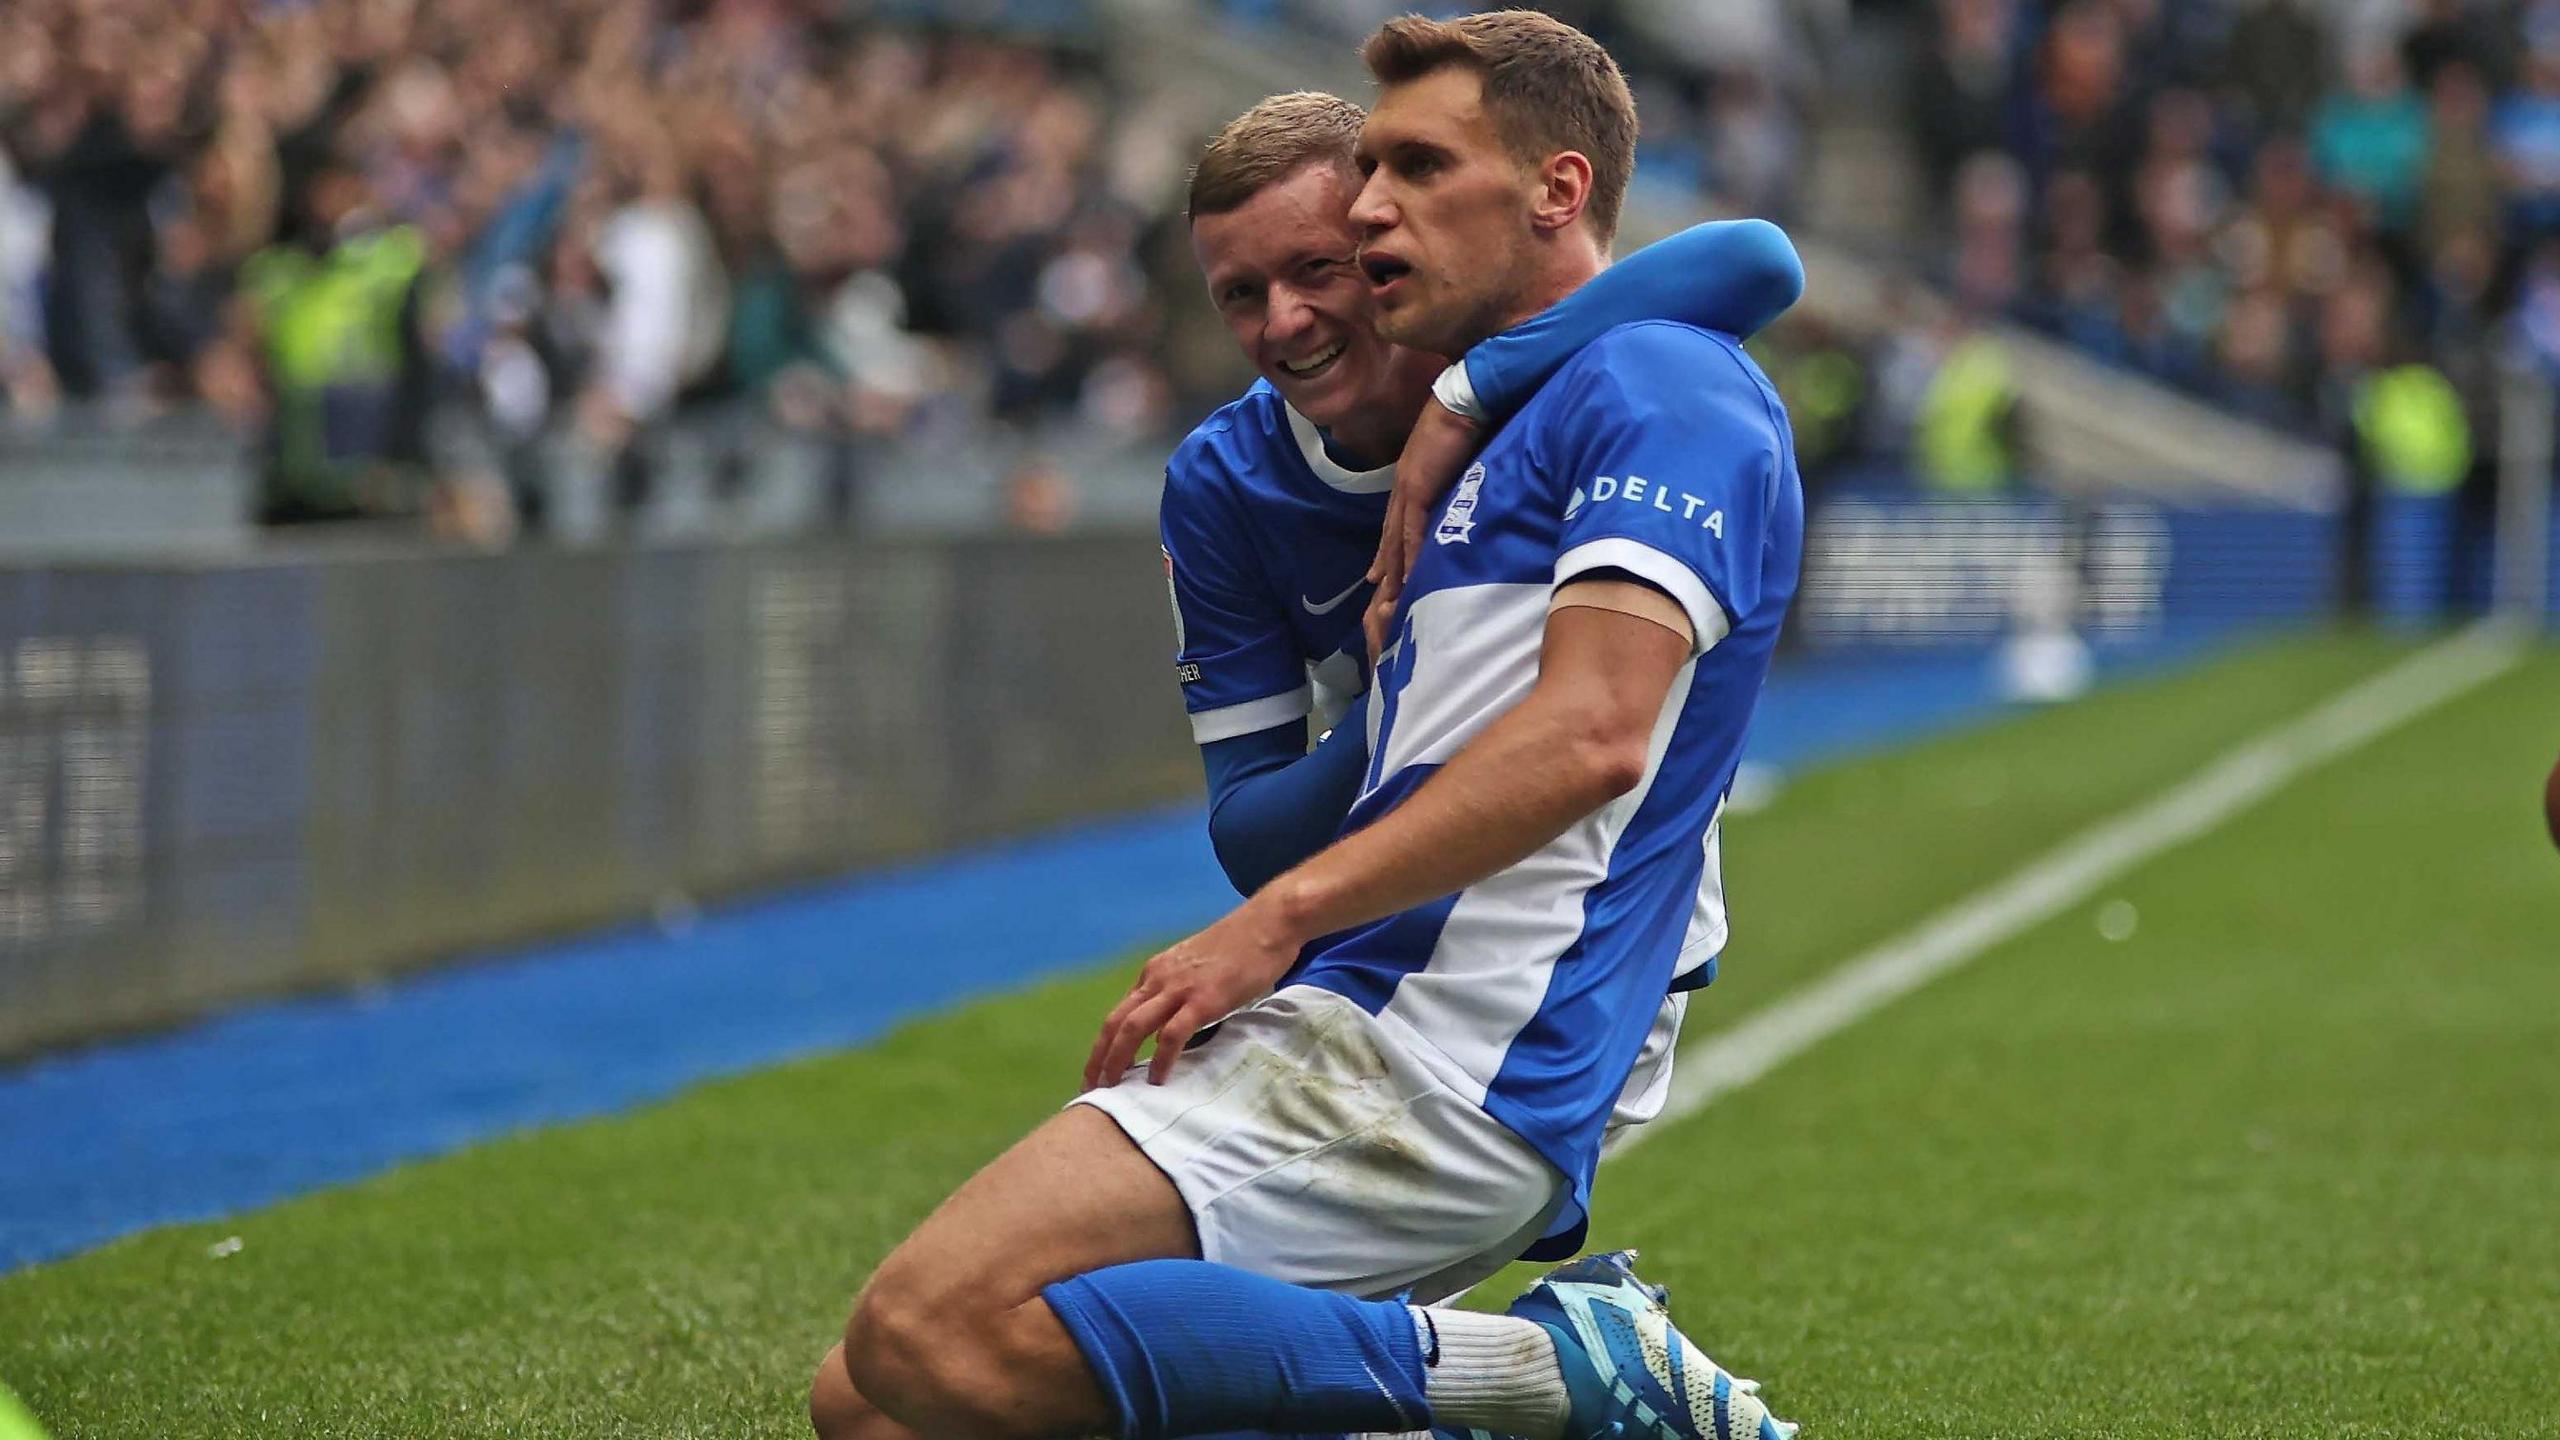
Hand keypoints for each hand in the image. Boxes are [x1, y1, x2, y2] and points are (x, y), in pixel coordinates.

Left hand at [1084, 894, 1308, 1089]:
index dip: (1104, 1044)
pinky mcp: (1203, 1000)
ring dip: (1117, 1061)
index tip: (1099, 1070)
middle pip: (1115, 1023)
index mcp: (1156, 972)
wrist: (1267, 923)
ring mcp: (1179, 989)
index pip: (1119, 1013)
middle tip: (1091, 1088)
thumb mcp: (1197, 967)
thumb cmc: (1241, 945)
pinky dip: (1160, 1060)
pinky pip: (1171, 1036)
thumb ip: (1180, 990)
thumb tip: (1175, 1025)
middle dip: (1099, 1058)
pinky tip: (1156, 1079)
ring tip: (1111, 1090)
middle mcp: (1158, 979)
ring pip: (1132, 1029)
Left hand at [1364, 399, 1482, 658]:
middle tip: (1378, 591)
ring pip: (1397, 539)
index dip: (1391, 545)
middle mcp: (1404, 486)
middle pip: (1391, 534)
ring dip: (1394, 569)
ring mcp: (1408, 489)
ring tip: (1391, 596)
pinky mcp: (1418, 490)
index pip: (1399, 519)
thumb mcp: (1459, 458)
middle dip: (1385, 564)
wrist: (1463, 400)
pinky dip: (1411, 556)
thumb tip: (1465, 489)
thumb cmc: (1467, 421)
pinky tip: (1410, 578)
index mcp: (1412, 477)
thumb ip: (1457, 476)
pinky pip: (1412, 531)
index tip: (1383, 567)